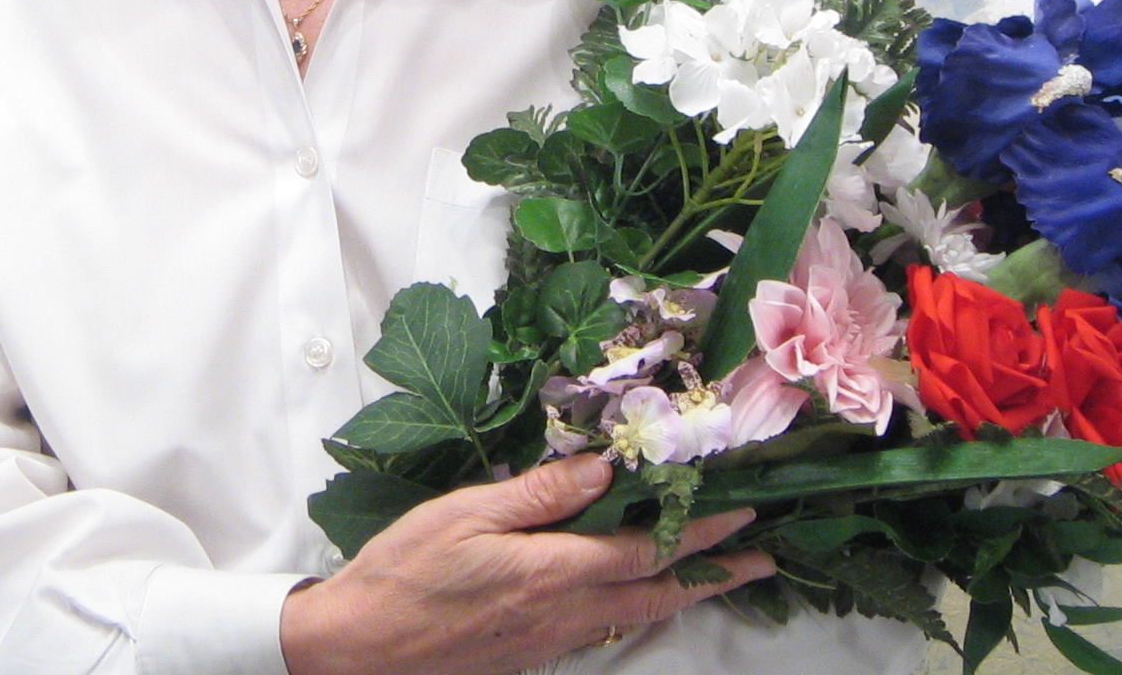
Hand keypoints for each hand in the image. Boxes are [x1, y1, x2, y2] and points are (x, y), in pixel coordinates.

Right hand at [279, 454, 775, 674]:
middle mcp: (563, 613)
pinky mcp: (532, 653)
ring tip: (712, 574)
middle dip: (713, 574)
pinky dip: (636, 606)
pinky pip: (602, 627)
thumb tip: (602, 469)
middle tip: (760, 560)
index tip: (743, 514)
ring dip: (679, 591)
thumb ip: (539, 494)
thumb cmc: (404, 573)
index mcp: (551, 572)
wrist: (361, 650)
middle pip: (656, 593)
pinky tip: (637, 594)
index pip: (644, 548)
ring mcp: (550, 640)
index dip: (698, 531)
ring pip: (634, 613)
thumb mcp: (465, 515)